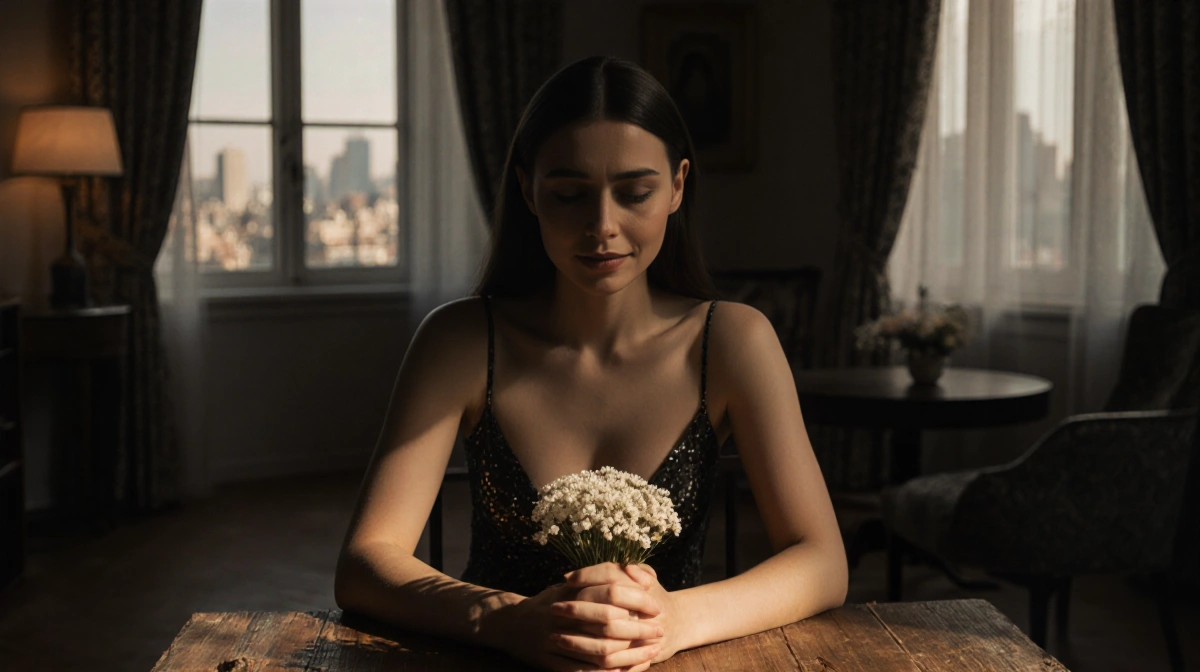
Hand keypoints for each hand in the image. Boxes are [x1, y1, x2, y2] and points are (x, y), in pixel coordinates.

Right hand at [483, 564, 662, 670]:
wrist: (509, 624)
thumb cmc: (550, 602)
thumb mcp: (571, 585)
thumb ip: (600, 578)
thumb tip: (638, 575)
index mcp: (570, 590)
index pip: (610, 592)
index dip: (637, 600)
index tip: (657, 606)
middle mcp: (562, 613)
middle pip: (607, 622)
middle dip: (638, 629)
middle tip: (659, 632)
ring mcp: (553, 638)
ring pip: (597, 650)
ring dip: (627, 655)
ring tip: (650, 655)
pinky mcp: (547, 661)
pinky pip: (580, 671)